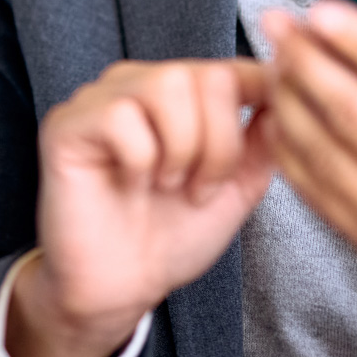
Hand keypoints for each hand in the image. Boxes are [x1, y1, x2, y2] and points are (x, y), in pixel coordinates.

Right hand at [8, 58, 273, 356]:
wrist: (121, 289)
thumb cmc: (172, 237)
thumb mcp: (237, 187)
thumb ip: (264, 141)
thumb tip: (289, 92)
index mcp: (181, 94)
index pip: (234, 67)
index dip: (263, 97)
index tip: (275, 135)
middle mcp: (140, 83)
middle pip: (207, 75)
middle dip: (220, 144)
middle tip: (200, 189)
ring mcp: (100, 98)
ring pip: (167, 85)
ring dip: (182, 150)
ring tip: (168, 185)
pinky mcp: (67, 124)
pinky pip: (122, 116)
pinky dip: (140, 160)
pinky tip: (131, 183)